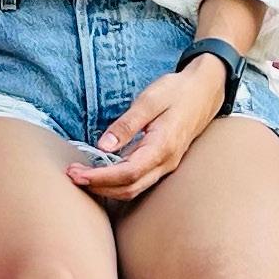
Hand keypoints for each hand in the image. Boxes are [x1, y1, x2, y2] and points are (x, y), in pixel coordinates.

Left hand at [68, 53, 231, 205]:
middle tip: (72, 176)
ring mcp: (167, 165)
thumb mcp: (150, 100)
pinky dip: (118, 181)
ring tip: (82, 175)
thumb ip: (127, 124)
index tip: (77, 174)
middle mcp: (166, 162)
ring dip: (107, 187)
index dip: (101, 178)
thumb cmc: (178, 91)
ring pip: (134, 188)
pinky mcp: (163, 162)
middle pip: (129, 188)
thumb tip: (103, 146)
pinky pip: (139, 180)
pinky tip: (102, 171)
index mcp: (163, 146)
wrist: (205, 90)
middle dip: (99, 187)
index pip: (127, 173)